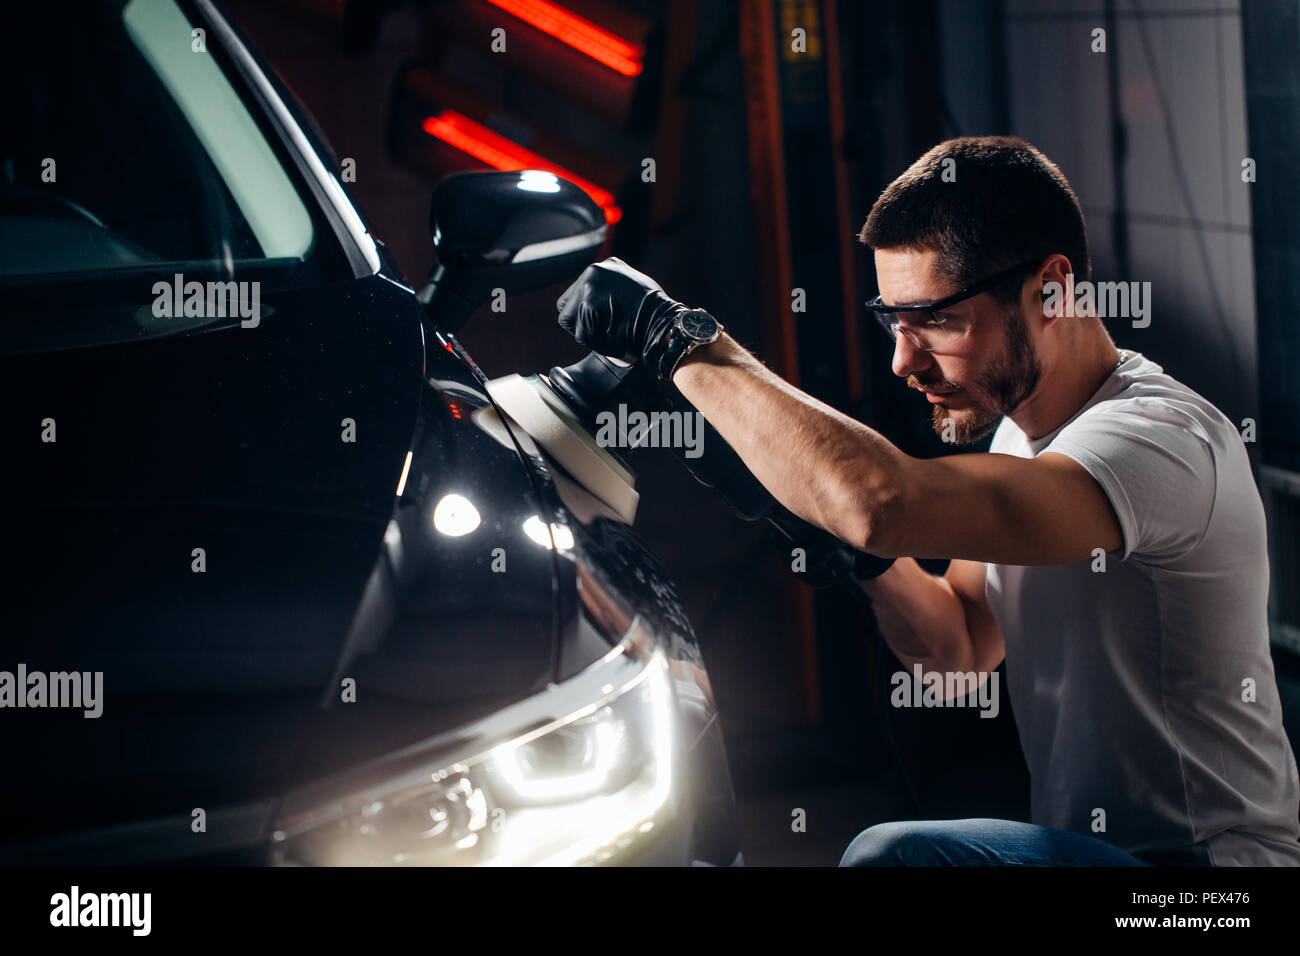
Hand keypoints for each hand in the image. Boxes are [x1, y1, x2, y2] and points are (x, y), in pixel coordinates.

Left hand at [556, 257, 683, 364]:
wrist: (665, 325)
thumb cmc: (656, 316)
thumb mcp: (634, 290)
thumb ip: (612, 292)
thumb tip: (600, 304)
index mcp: (607, 267)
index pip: (579, 292)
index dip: (585, 312)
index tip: (600, 321)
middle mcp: (595, 271)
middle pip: (566, 303)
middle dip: (579, 321)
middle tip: (602, 329)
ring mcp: (590, 286)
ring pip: (569, 319)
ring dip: (586, 332)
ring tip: (610, 333)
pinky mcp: (588, 304)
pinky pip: (579, 333)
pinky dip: (594, 343)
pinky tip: (613, 338)